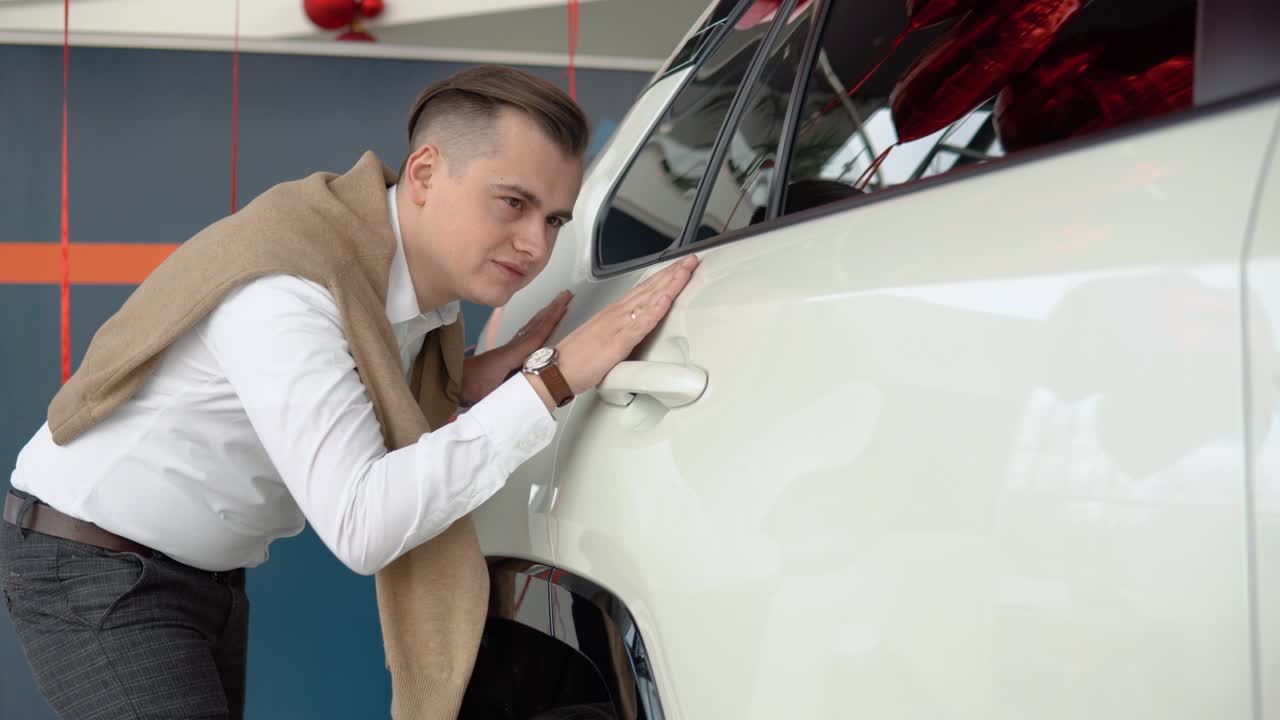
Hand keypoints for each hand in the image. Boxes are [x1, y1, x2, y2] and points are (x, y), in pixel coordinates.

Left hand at [460, 290, 572, 405]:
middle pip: (536, 324)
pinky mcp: (506, 354)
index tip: (564, 305)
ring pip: (531, 327)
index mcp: (513, 354)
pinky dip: (536, 325)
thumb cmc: (473, 386)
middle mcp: (512, 348)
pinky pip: (526, 335)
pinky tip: (538, 326)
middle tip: (565, 296)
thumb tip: (535, 392)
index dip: (553, 319)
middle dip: (552, 309)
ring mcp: (509, 349)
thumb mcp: (495, 390)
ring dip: (545, 315)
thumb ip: (516, 390)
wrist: (454, 381)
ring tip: (557, 306)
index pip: (538, 333)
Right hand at [555, 254, 699, 393]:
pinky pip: (642, 322)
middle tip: (691, 260)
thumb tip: (632, 334)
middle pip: (650, 288)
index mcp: (613, 313)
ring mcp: (618, 325)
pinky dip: (656, 308)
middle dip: (672, 273)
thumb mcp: (602, 341)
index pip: (643, 290)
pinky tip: (668, 298)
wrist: (556, 371)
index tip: (678, 268)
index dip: (662, 278)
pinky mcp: (619, 341)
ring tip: (687, 270)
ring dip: (670, 283)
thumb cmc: (575, 359)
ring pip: (649, 299)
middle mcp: (616, 314)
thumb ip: (619, 334)